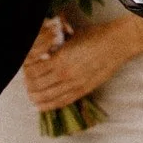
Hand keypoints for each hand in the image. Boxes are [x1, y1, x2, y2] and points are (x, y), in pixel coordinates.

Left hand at [22, 15, 142, 111]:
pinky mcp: (84, 90)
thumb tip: (43, 54)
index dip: (26, 72)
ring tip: (32, 96)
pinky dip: (50, 105)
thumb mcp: (69, 39)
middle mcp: (65, 74)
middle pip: (37, 86)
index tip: (25, 70)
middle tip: (26, 84)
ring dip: (37, 97)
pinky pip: (63, 101)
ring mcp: (75, 84)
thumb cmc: (94, 36)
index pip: (34, 71)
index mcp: (60, 59)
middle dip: (29, 86)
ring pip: (48, 97)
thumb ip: (56, 49)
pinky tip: (42, 106)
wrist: (116, 44)